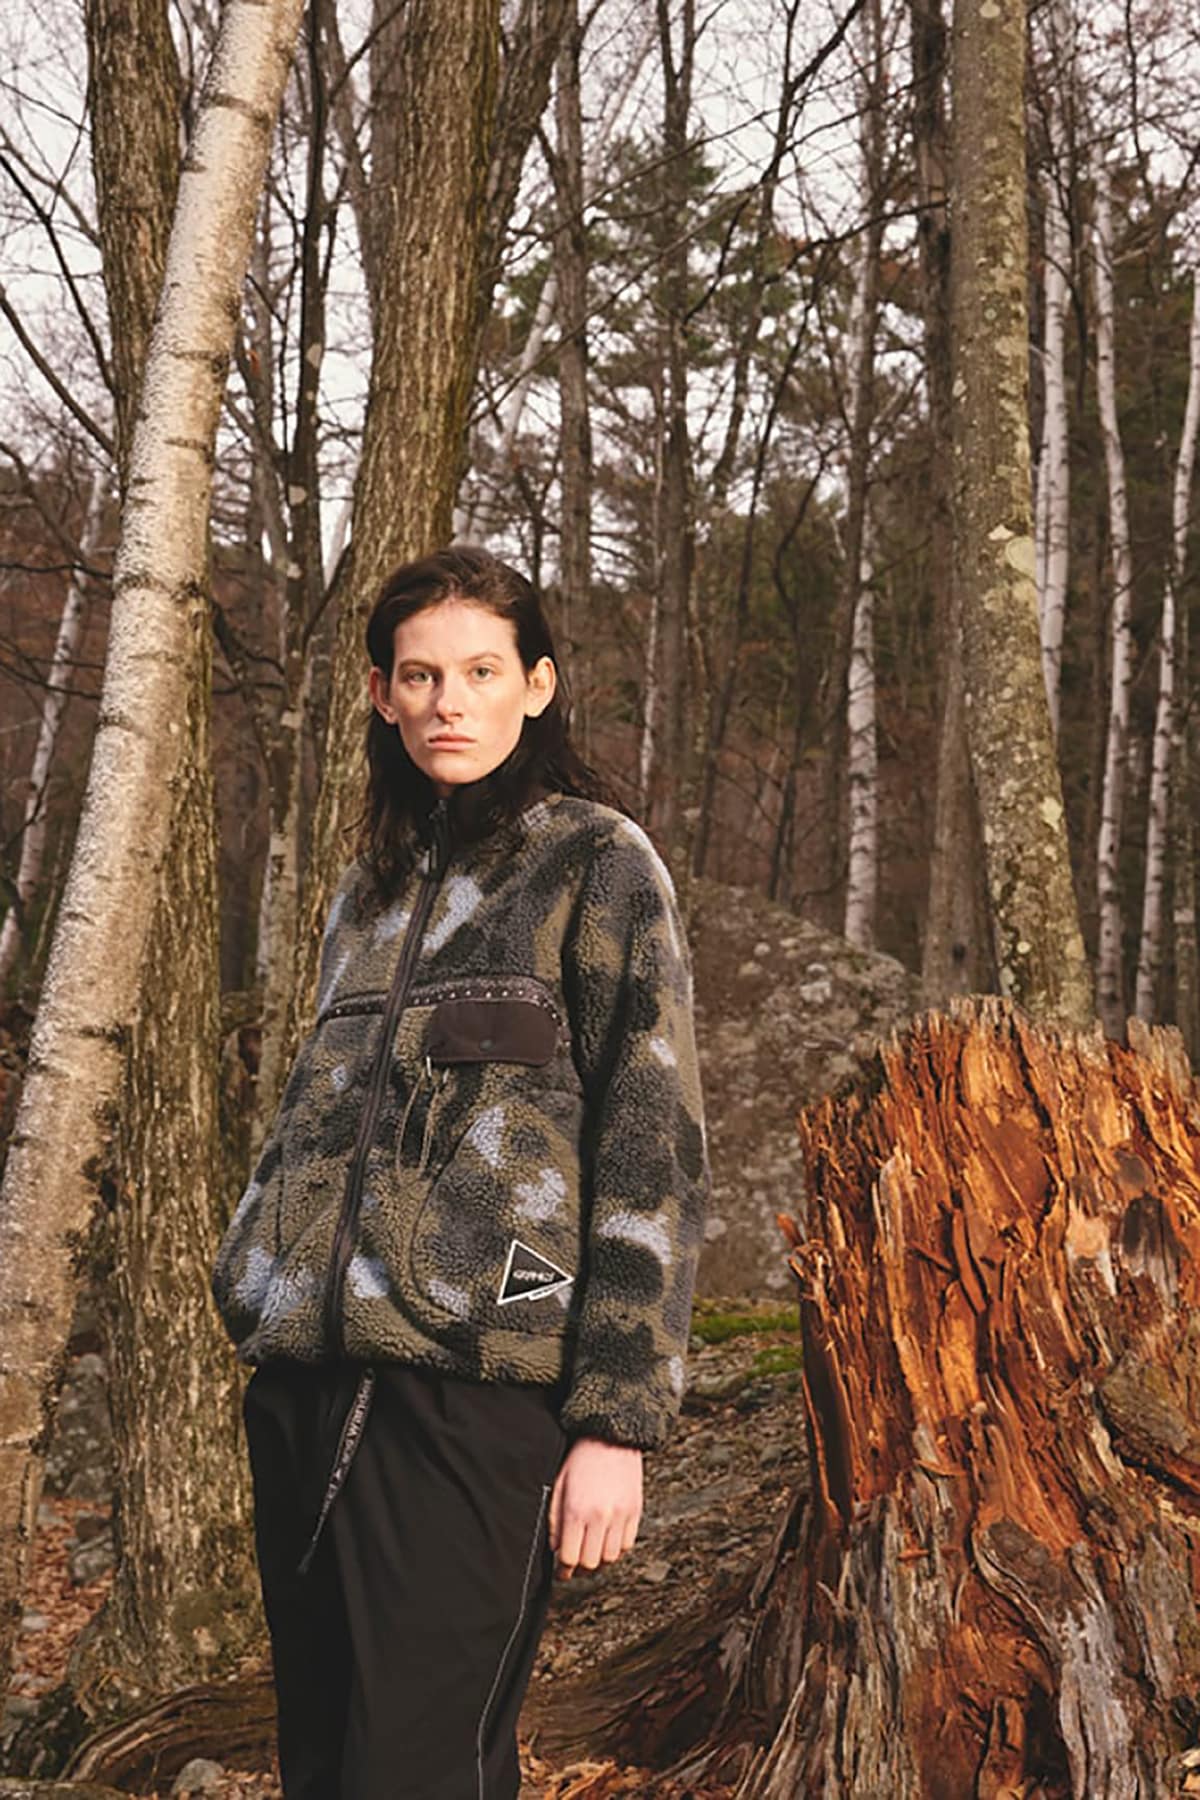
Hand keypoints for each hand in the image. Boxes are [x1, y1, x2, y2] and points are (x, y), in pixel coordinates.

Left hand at [547, 1436, 642, 1578]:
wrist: (611, 1435)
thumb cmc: (581, 1458)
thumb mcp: (559, 1486)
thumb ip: (555, 1521)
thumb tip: (556, 1549)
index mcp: (577, 1511)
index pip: (570, 1557)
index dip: (563, 1570)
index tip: (561, 1572)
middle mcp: (601, 1516)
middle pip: (591, 1562)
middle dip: (580, 1566)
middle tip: (574, 1563)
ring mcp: (621, 1515)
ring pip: (611, 1557)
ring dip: (599, 1559)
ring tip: (591, 1551)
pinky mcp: (635, 1511)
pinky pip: (628, 1544)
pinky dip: (617, 1548)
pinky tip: (607, 1539)